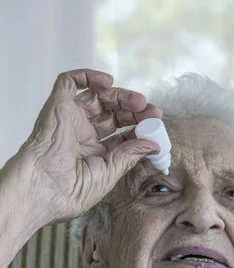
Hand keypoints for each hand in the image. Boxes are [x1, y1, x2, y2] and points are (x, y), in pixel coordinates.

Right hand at [17, 68, 160, 223]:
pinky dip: (88, 76)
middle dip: (135, 111)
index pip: (122, 134)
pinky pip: (69, 82)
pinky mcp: (58, 105)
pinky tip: (107, 82)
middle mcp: (83, 134)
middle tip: (152, 111)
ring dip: (120, 95)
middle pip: (114, 114)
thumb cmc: (69, 191)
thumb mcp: (109, 174)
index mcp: (95, 153)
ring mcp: (71, 119)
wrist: (42, 189)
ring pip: (98, 97)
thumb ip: (130, 156)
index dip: (140, 127)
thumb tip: (154, 145)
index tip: (156, 124)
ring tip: (137, 101)